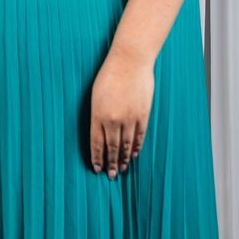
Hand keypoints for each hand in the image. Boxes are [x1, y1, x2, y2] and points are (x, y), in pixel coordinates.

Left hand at [87, 50, 153, 176]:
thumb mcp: (95, 95)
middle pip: (112, 147)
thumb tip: (100, 132)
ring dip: (123, 159)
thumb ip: (97, 115)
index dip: (97, 157)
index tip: (97, 168)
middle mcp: (113, 119)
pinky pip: (139, 136)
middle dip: (110, 163)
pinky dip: (136, 147)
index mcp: (98, 115)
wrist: (130, 62)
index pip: (96, 143)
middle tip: (110, 176)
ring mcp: (130, 118)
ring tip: (121, 169)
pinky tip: (133, 155)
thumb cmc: (109, 75)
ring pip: (126, 145)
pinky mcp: (143, 115)